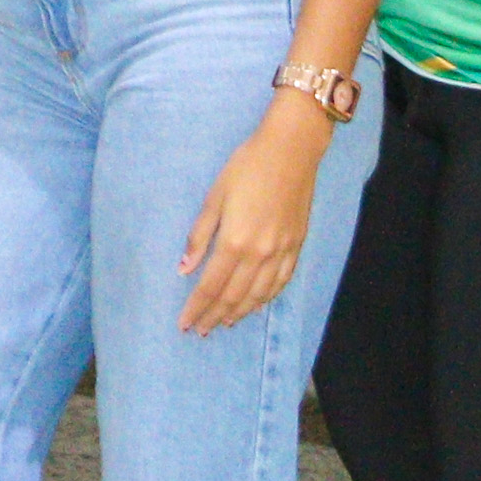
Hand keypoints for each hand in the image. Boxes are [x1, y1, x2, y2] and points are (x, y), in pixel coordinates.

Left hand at [176, 98, 333, 333]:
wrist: (291, 150)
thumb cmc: (247, 167)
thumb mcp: (215, 197)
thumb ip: (200, 236)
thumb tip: (185, 268)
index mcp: (234, 241)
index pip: (210, 286)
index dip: (196, 308)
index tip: (184, 323)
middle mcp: (259, 254)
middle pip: (233, 296)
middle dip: (214, 316)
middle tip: (201, 330)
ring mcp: (281, 252)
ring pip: (258, 295)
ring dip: (239, 312)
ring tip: (225, 322)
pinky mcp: (296, 245)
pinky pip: (281, 282)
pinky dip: (267, 298)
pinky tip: (257, 304)